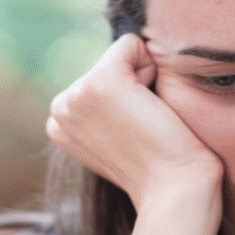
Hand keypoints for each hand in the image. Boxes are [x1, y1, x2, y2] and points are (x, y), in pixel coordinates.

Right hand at [46, 33, 222, 234]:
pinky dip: (151, 66)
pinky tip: (153, 107)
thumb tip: (130, 81)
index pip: (99, 80)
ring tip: (149, 122)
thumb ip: (110, 112)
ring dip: (145, 81)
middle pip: (111, 63)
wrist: (174, 191)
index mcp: (60, 124)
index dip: (129, 100)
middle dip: (136, 87)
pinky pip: (131, 43)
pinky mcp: (100, 82)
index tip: (136, 135)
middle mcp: (60, 108)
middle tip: (145, 130)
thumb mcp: (121, 137)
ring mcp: (76, 95)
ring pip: (122, 54)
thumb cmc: (161, 170)